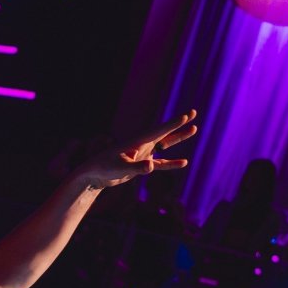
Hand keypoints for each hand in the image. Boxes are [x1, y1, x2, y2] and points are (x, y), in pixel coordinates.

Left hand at [78, 109, 197, 189]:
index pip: (158, 131)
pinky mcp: (141, 165)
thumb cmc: (103, 167)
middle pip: (164, 132)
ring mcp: (142, 154)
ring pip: (164, 145)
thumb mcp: (120, 168)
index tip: (186, 116)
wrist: (94, 175)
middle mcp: (141, 145)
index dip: (172, 124)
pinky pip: (160, 164)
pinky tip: (184, 162)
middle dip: (178, 124)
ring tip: (194, 129)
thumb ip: (137, 167)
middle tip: (193, 113)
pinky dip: (171, 163)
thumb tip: (151, 165)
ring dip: (178, 137)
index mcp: (136, 141)